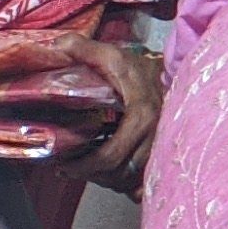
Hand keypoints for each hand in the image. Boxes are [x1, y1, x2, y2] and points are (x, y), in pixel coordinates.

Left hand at [65, 33, 164, 190]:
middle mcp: (155, 139)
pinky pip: (143, 183)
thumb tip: (54, 45)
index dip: (84, 167)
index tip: (63, 166)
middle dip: (91, 175)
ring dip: (106, 179)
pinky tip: (109, 173)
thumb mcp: (114, 55)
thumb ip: (84, 49)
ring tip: (85, 169)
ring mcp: (163, 150)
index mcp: (142, 118)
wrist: (173, 76)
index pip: (111, 157)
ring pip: (130, 180)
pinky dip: (125, 183)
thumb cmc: (141, 68)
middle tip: (68, 169)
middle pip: (119, 174)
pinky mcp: (165, 156)